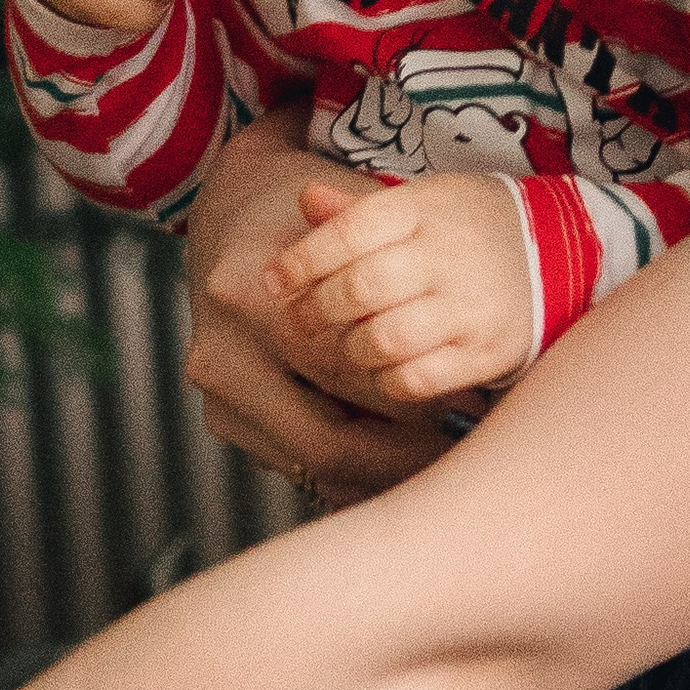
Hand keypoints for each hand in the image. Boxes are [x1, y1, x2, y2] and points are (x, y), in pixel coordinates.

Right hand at [182, 123, 453, 508]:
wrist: (229, 218)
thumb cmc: (304, 216)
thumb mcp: (353, 224)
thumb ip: (402, 279)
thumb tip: (475, 370)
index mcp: (247, 297)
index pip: (349, 375)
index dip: (418, 402)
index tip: (475, 411)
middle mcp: (220, 353)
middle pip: (328, 440)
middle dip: (403, 456)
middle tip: (464, 448)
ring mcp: (215, 394)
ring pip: (312, 466)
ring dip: (380, 473)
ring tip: (442, 460)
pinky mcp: (222, 419)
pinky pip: (295, 466)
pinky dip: (349, 474)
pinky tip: (398, 466)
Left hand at [264, 172, 533, 406]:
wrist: (561, 251)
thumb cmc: (469, 226)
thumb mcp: (420, 200)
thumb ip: (360, 209)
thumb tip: (305, 202)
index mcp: (425, 208)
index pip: (348, 232)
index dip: (302, 260)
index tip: (276, 281)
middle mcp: (449, 255)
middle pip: (360, 289)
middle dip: (317, 310)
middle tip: (303, 319)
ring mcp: (472, 307)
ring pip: (384, 340)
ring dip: (352, 348)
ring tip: (350, 343)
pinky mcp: (488, 352)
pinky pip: (418, 380)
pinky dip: (389, 381)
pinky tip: (386, 367)